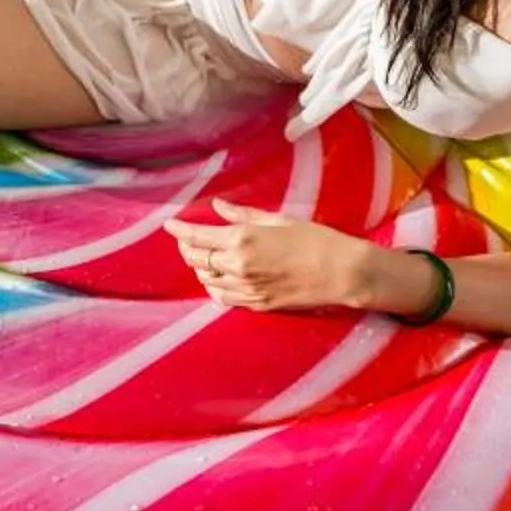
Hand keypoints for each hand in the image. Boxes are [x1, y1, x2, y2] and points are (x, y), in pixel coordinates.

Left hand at [162, 198, 370, 312]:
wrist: (342, 272)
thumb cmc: (315, 239)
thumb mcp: (278, 219)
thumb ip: (243, 215)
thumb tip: (217, 206)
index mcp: (243, 239)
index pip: (197, 236)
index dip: (179, 230)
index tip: (169, 224)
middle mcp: (239, 266)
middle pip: (196, 259)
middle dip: (186, 248)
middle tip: (187, 238)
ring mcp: (247, 288)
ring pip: (206, 280)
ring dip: (200, 268)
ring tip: (204, 256)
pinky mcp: (257, 304)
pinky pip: (223, 297)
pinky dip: (214, 287)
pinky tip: (218, 278)